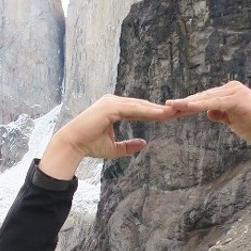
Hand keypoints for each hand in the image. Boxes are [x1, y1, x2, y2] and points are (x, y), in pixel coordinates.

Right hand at [40, 95, 176, 179]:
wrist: (72, 145)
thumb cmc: (89, 146)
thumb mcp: (113, 148)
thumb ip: (128, 146)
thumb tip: (144, 143)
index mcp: (114, 108)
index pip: (138, 110)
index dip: (154, 113)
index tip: (170, 116)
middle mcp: (112, 101)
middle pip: (141, 105)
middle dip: (159, 109)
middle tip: (178, 111)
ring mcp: (111, 102)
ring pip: (139, 105)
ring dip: (157, 109)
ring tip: (173, 112)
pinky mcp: (109, 107)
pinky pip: (133, 109)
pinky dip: (148, 111)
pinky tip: (160, 114)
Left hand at [165, 81, 250, 156]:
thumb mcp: (233, 121)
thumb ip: (220, 115)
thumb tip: (208, 112)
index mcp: (227, 94)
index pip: (203, 99)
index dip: (187, 106)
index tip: (172, 111)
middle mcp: (230, 89)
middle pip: (202, 97)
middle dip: (184, 104)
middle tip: (165, 107)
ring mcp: (234, 91)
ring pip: (205, 98)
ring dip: (187, 103)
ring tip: (171, 107)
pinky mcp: (237, 98)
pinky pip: (214, 102)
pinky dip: (200, 105)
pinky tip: (187, 108)